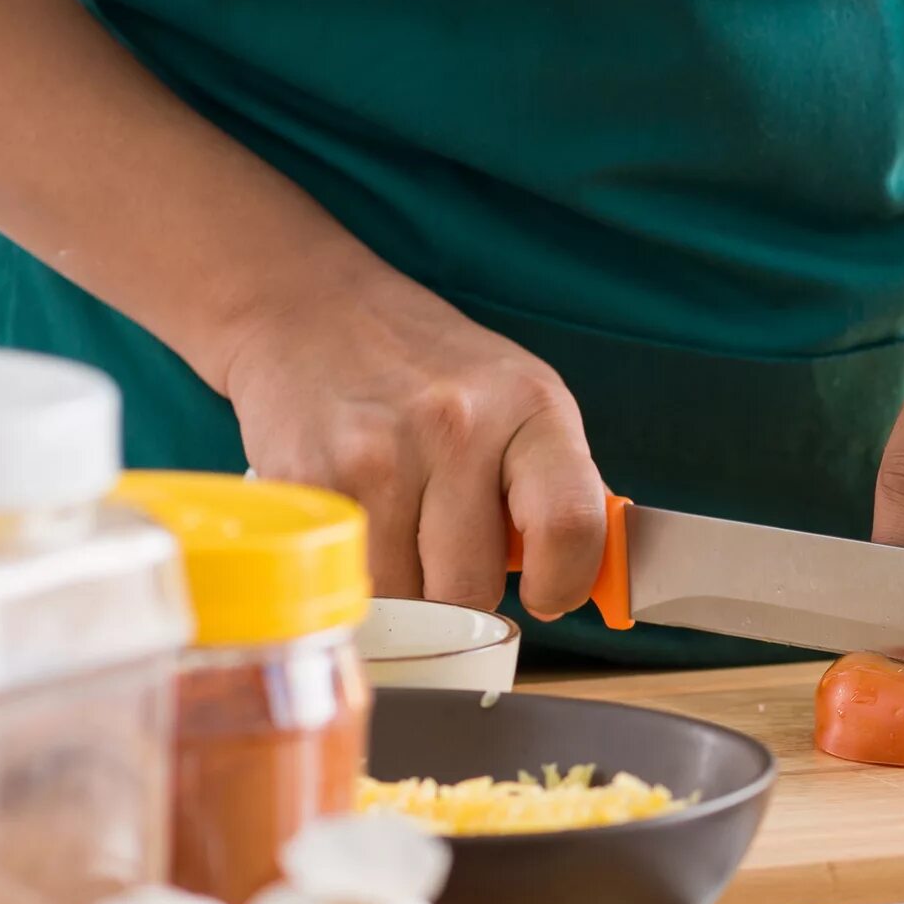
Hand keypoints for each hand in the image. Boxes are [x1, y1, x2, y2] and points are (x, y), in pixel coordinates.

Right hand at [214, 262, 609, 616]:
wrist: (307, 305)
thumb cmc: (425, 366)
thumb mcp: (518, 400)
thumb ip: (557, 485)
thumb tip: (596, 577)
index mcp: (531, 405)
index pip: (569, 525)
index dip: (563, 583)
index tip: (546, 596)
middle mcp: (457, 426)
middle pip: (472, 588)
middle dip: (461, 592)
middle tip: (444, 551)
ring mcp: (377, 455)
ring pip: (404, 598)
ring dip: (400, 586)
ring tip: (393, 525)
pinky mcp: (311, 479)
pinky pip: (345, 578)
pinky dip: (352, 570)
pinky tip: (354, 520)